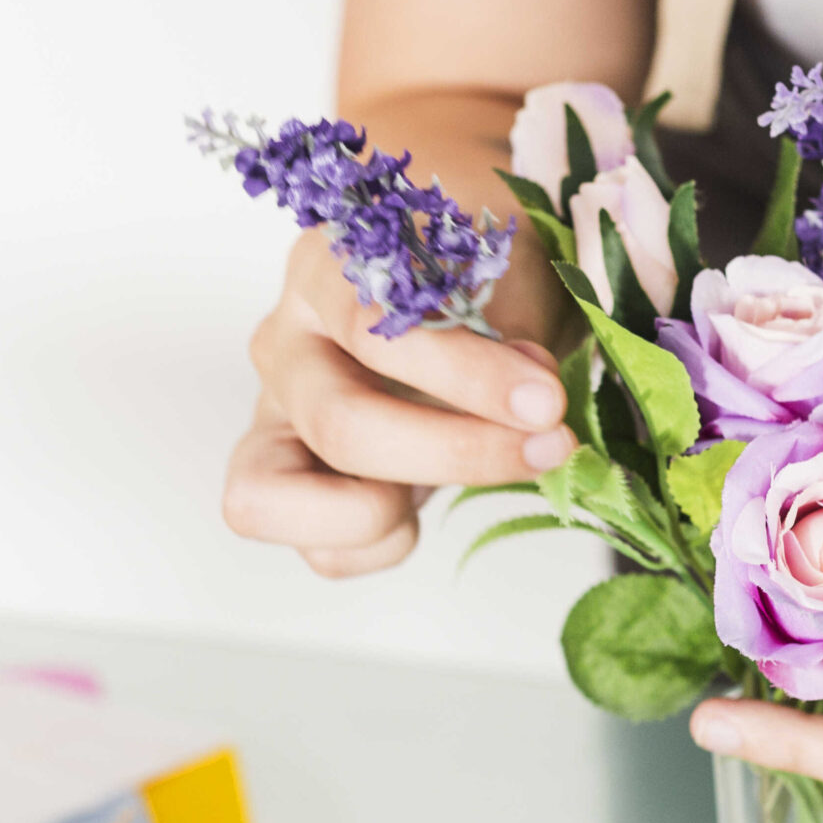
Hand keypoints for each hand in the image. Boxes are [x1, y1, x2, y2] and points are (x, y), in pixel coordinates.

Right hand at [223, 235, 578, 575]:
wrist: (484, 293)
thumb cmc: (487, 277)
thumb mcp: (509, 276)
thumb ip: (511, 335)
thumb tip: (528, 405)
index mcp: (324, 270)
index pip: (367, 327)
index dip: (461, 376)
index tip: (545, 403)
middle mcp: (284, 344)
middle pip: (336, 423)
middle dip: (452, 452)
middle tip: (545, 448)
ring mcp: (277, 419)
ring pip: (278, 498)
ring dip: (385, 512)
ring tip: (460, 480)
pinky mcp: (294, 488)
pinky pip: (322, 551)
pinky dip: (386, 543)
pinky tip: (429, 501)